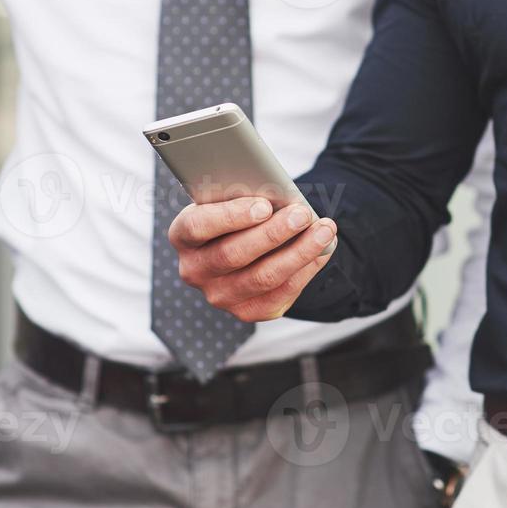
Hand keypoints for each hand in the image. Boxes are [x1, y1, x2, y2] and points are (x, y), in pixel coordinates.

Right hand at [168, 197, 337, 322]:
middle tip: (302, 214)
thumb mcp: (232, 198)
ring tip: (324, 230)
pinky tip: (323, 251)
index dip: (231, 216)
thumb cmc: (239, 211)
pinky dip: (305, 270)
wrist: (244, 243)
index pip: (198, 227)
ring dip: (298, 252)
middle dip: (273, 233)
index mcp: (182, 235)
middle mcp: (194, 270)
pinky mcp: (246, 312)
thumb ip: (245, 195)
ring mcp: (219, 296)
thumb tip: (281, 197)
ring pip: (262, 277)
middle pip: (233, 254)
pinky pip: (280, 295)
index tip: (265, 205)